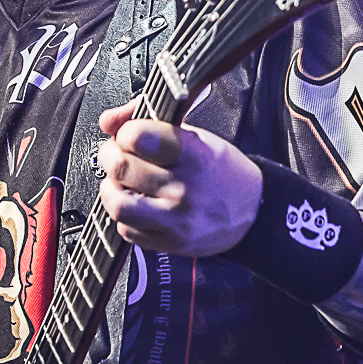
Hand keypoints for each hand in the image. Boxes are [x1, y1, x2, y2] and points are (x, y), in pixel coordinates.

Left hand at [96, 100, 263, 256]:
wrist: (253, 210)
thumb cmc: (220, 170)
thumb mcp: (193, 135)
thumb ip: (148, 120)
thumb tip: (109, 120)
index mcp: (193, 155)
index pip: (139, 137)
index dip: (125, 132)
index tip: (129, 134)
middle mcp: (184, 189)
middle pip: (121, 167)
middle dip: (111, 155)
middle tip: (118, 154)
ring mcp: (175, 220)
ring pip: (116, 203)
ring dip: (111, 188)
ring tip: (123, 182)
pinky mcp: (168, 243)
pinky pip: (125, 229)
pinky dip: (125, 214)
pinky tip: (138, 204)